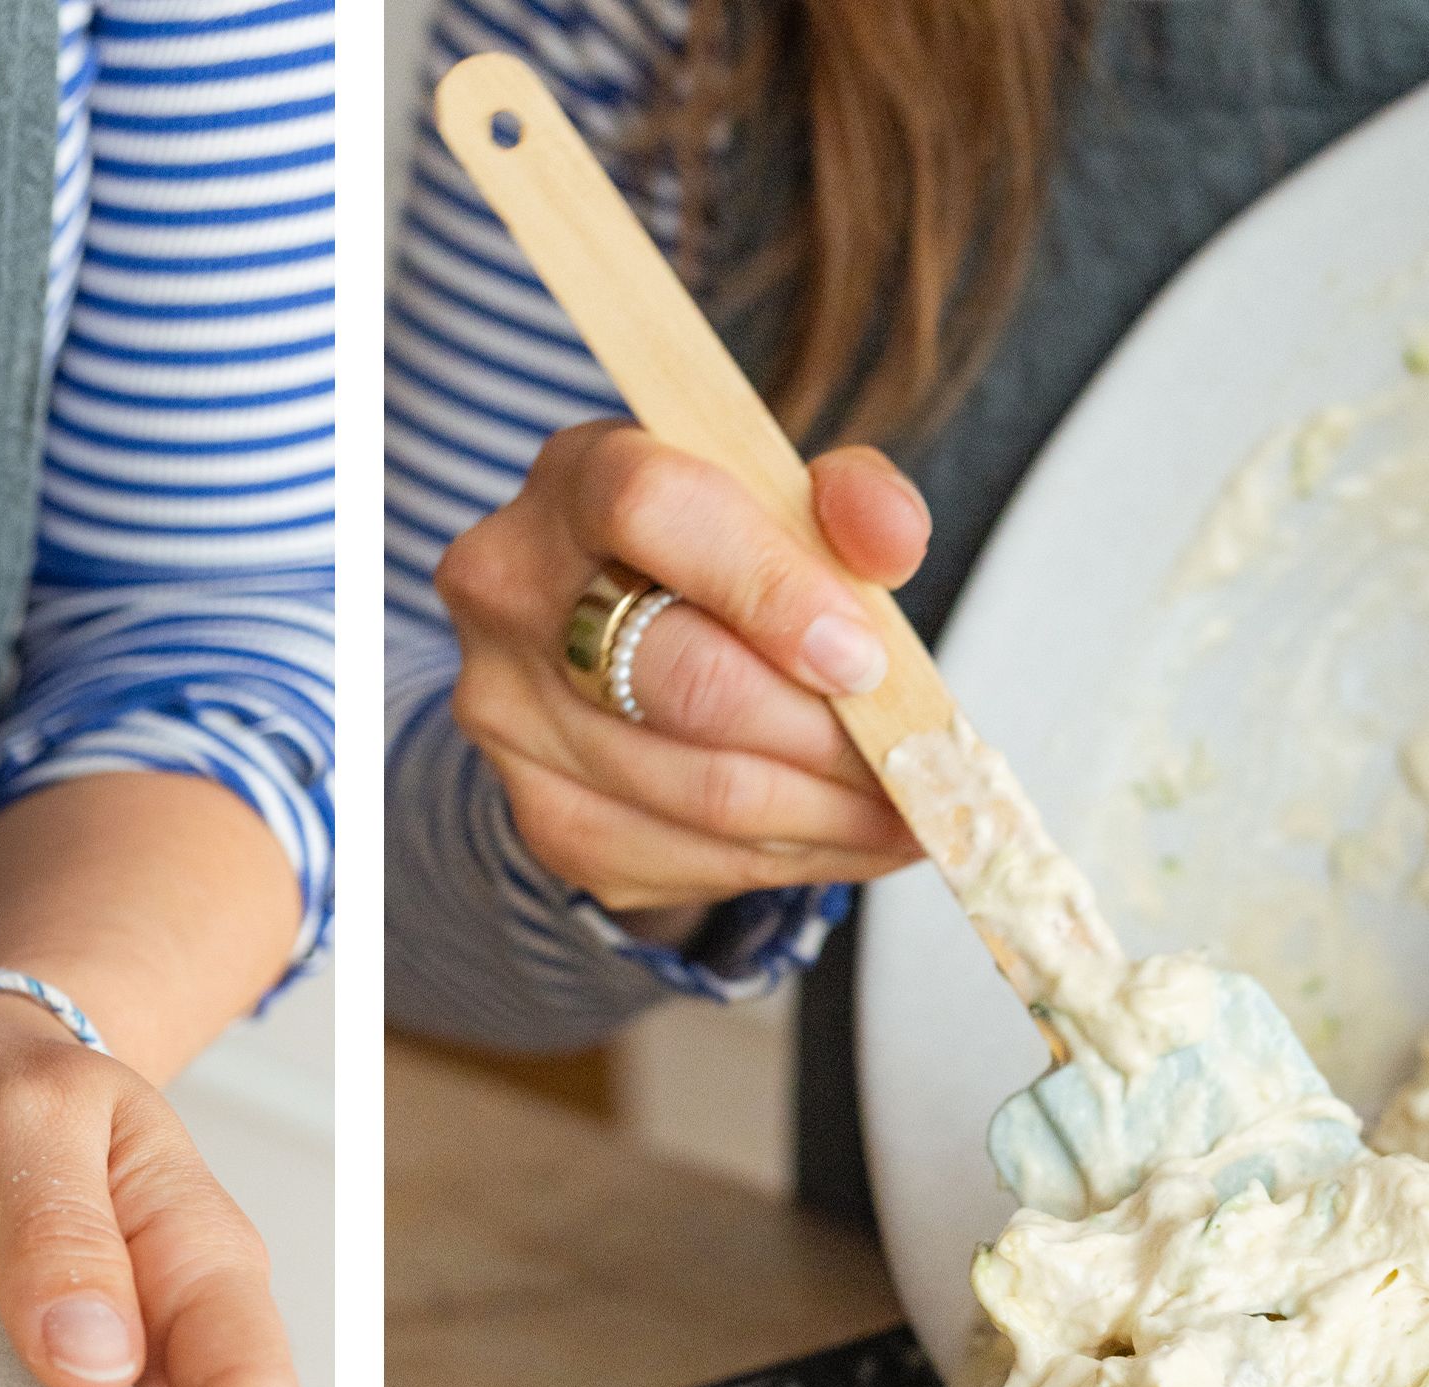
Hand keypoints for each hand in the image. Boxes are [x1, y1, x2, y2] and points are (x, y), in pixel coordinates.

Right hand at [435, 423, 933, 920]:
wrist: (606, 639)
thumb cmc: (712, 557)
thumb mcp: (780, 499)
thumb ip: (848, 500)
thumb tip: (894, 544)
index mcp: (573, 482)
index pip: (656, 513)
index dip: (771, 589)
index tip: (864, 661)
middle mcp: (511, 596)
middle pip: (688, 683)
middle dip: (827, 734)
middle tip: (917, 758)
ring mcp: (514, 719)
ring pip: (704, 794)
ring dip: (835, 815)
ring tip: (914, 806)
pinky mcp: (546, 819)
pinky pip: (693, 862)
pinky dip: (798, 860)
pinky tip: (854, 837)